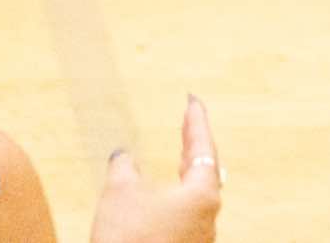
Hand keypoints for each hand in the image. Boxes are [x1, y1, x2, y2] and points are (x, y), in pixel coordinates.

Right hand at [91, 97, 222, 242]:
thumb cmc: (128, 240)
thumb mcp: (120, 192)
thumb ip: (124, 167)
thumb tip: (123, 155)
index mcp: (203, 193)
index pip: (203, 146)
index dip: (195, 121)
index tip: (193, 101)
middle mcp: (208, 216)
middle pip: (204, 171)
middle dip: (192, 147)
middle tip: (187, 123)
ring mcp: (198, 238)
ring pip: (192, 198)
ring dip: (181, 177)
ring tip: (175, 158)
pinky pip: (180, 219)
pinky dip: (169, 202)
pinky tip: (155, 202)